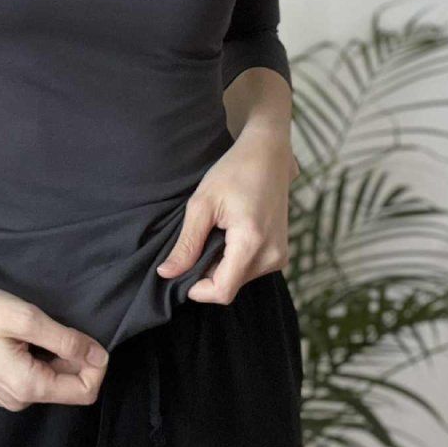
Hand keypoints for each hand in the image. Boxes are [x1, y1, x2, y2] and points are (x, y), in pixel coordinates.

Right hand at [0, 282, 110, 409]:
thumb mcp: (26, 318)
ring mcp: (8, 395)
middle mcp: (19, 400)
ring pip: (54, 381)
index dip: (96, 364)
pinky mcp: (1, 385)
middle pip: (70, 388)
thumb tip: (100, 356)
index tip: (86, 335)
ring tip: (38, 328)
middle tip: (59, 326)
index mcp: (27, 388)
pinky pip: (37, 378)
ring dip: (59, 356)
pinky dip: (43, 357)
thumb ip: (66, 340)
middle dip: (77, 358)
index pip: (85, 391)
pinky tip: (26, 335)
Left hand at [155, 130, 298, 304]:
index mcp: (251, 243)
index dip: (196, 289)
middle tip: (198, 240)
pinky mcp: (281, 253)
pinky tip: (229, 234)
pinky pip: (250, 270)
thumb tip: (166, 274)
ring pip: (239, 280)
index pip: (222, 291)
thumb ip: (186, 243)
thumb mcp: (202, 204)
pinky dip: (234, 260)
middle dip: (207, 273)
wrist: (268, 155)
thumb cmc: (233, 172)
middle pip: (230, 286)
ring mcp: (280, 256)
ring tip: (216, 232)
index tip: (181, 270)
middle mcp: (272, 255)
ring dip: (220, 265)